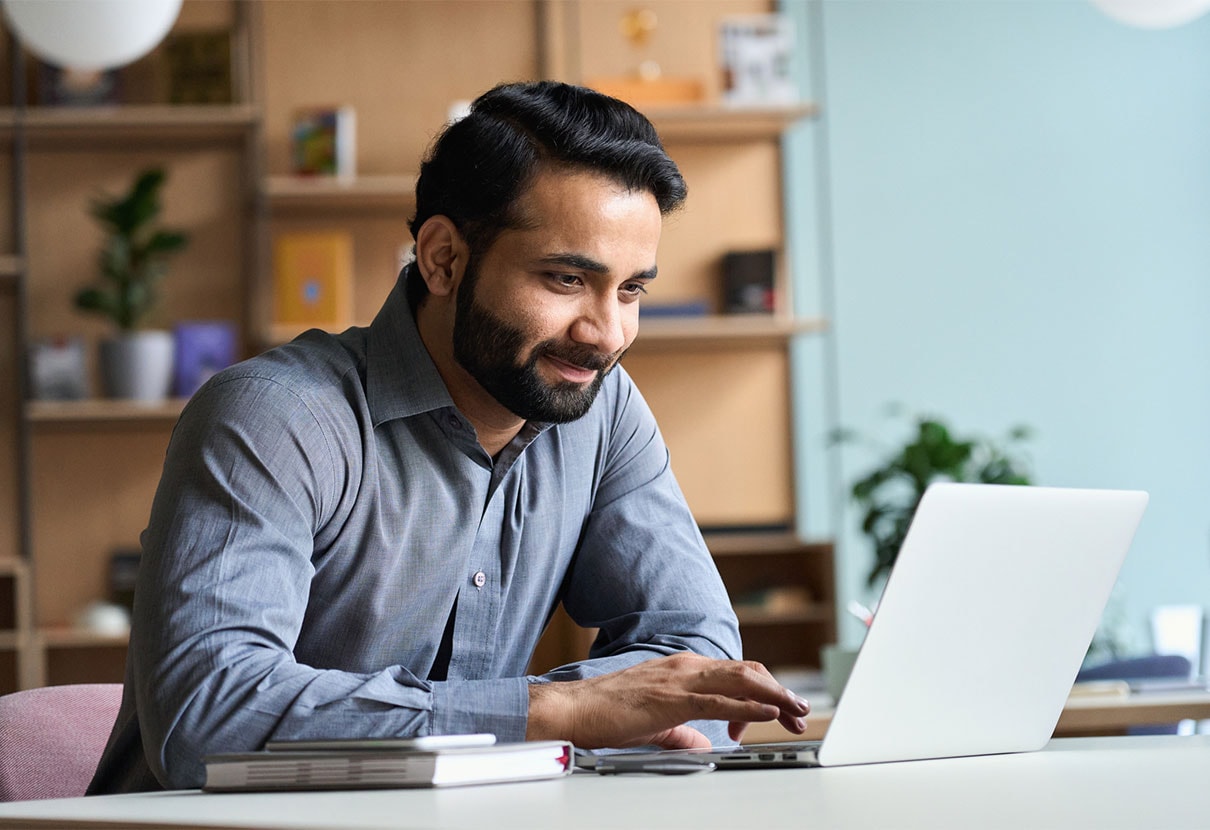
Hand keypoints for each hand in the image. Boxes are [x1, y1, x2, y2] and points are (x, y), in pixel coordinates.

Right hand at [526, 652, 808, 748]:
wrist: (574, 709)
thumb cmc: (606, 714)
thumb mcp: (655, 724)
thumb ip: (682, 732)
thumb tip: (704, 744)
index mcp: (682, 669)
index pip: (735, 674)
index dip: (763, 691)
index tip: (778, 713)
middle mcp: (686, 666)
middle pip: (747, 673)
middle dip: (779, 691)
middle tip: (800, 711)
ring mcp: (680, 679)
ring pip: (741, 681)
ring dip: (774, 695)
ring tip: (796, 709)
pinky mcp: (673, 698)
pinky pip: (720, 700)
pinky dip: (750, 705)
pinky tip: (768, 713)